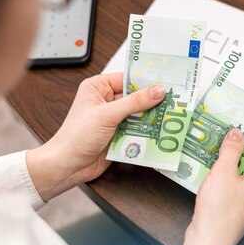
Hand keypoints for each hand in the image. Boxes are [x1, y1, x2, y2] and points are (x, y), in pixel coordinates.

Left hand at [26, 73, 164, 200]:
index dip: (146, 81)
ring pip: (139, 113)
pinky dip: (148, 130)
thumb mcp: (107, 114)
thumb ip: (134, 102)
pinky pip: (138, 128)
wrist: (68, 165)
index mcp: (98, 87)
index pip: (128, 79)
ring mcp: (113, 118)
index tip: (167, 82)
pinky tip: (161, 130)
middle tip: (174, 100)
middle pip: (136, 96)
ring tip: (171, 115)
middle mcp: (106, 100)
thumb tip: (157, 91)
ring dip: (152, 117)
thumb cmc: (77, 136)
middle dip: (153, 101)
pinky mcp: (119, 133)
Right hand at [177, 129, 243, 244]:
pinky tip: (210, 169)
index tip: (243, 126)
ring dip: (228, 163)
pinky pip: (233, 185)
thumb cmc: (220, 209)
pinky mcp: (236, 207)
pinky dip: (223, 177)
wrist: (208, 239)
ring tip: (215, 148)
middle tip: (225, 134)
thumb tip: (237, 134)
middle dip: (237, 150)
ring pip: (240, 174)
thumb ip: (231, 150)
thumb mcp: (224, 171)